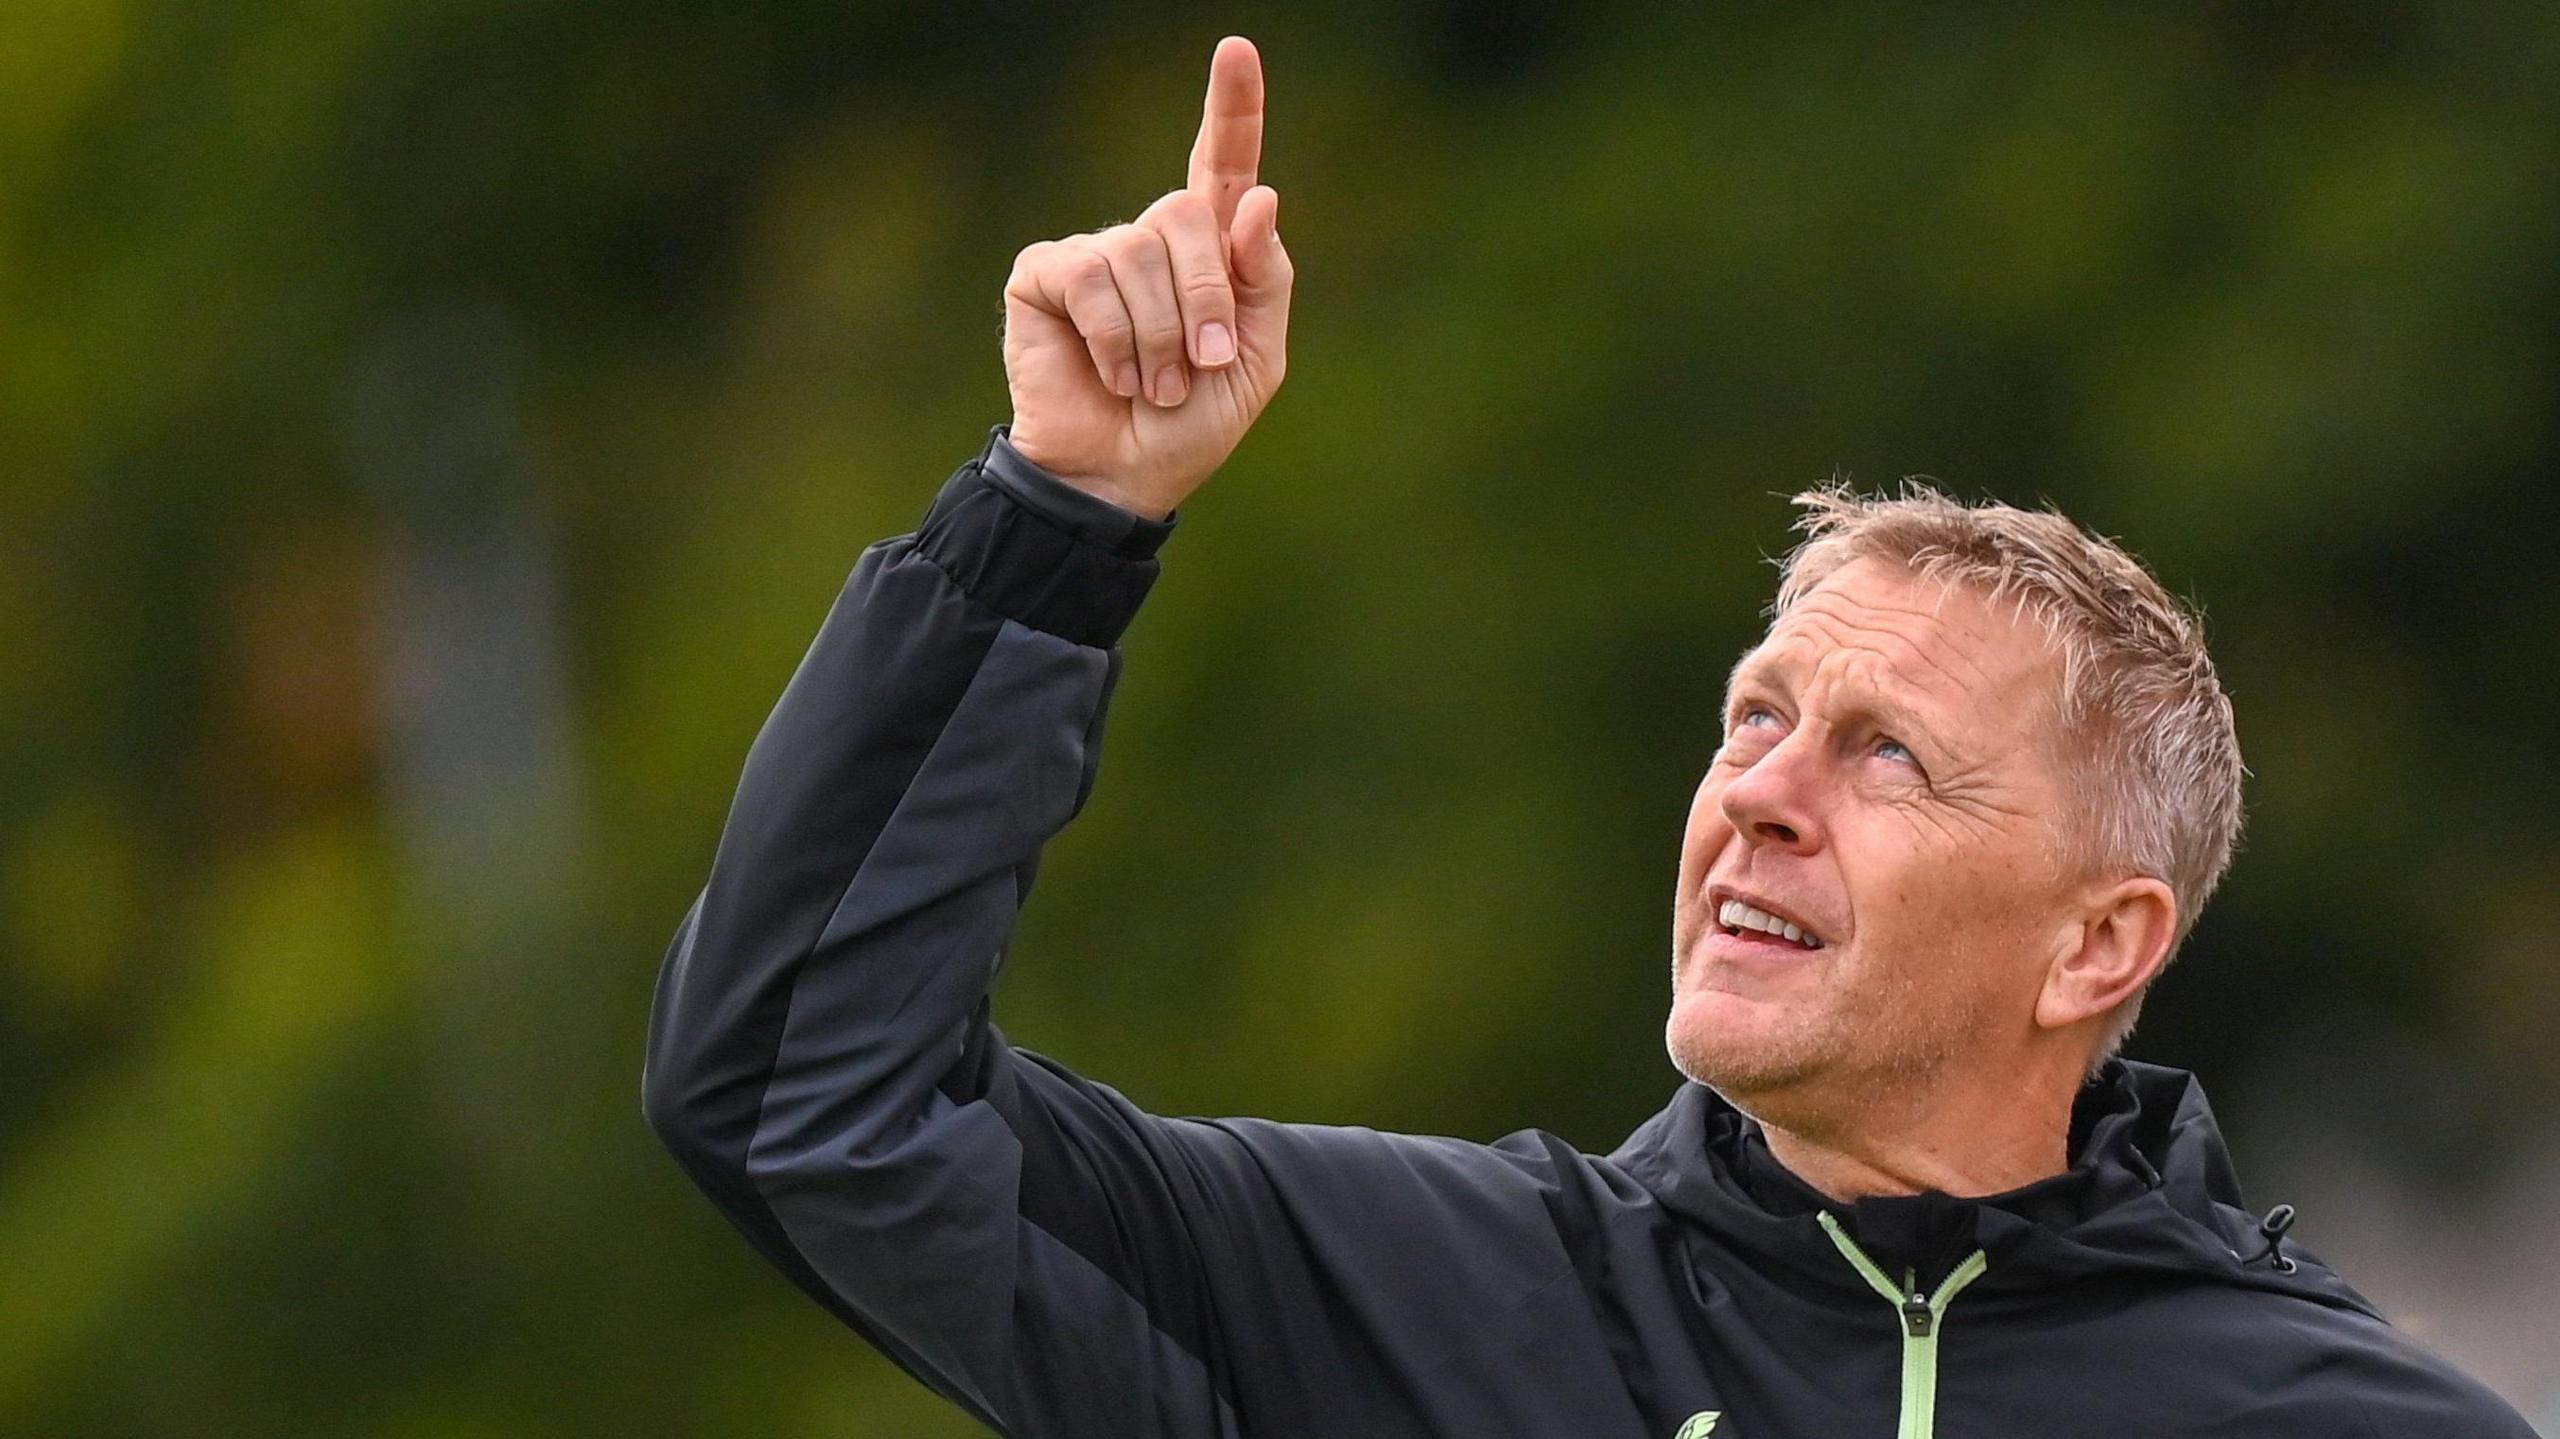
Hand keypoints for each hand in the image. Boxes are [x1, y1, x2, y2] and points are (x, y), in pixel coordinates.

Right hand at [1000, 36, 1292, 518]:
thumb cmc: (1191, 425)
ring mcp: (1094, 254)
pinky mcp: (1045, 275)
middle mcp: (1149, 240)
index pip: (1222, 166)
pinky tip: (1111, 373)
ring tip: (1153, 384)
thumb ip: (1264, 279)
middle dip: (1204, 296)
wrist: (1122, 480)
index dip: (1233, 109)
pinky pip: (1092, 277)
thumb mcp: (1256, 358)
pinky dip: (1113, 337)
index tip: (1238, 49)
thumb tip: (1256, 198)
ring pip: (1140, 252)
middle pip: (1186, 214)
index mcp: (1208, 253)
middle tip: (1201, 363)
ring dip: (1160, 335)